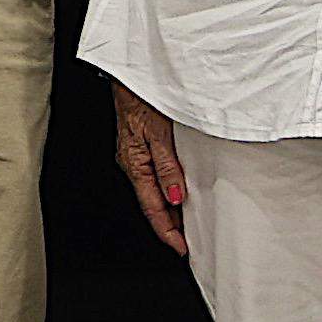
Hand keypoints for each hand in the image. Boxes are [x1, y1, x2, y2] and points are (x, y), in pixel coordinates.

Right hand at [110, 83, 191, 253]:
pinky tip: (180, 190)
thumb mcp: (159, 132)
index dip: (167, 231)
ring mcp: (136, 155)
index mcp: (134, 164)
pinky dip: (168, 188)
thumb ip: (167, 166)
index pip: (153, 208)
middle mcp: (133, 163)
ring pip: (154, 191)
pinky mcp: (141, 145)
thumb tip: (176, 197)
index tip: (182, 249)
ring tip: (189, 223)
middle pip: (153, 204)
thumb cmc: (142, 95)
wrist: (131, 72)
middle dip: (170, 226)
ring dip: (170, 209)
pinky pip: (155, 175)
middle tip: (190, 243)